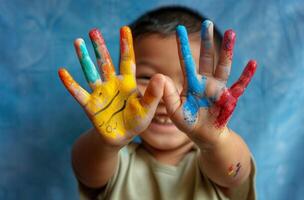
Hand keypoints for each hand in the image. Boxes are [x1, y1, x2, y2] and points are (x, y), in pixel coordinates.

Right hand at [58, 27, 163, 146]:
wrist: (121, 137)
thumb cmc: (136, 121)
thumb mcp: (148, 109)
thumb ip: (153, 94)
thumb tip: (160, 76)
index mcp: (127, 83)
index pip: (127, 60)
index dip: (126, 45)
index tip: (124, 28)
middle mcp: (112, 84)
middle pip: (105, 62)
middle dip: (100, 47)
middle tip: (93, 30)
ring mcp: (100, 93)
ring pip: (91, 72)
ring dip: (84, 59)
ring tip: (78, 42)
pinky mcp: (90, 105)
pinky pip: (78, 93)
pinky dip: (70, 83)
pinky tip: (62, 71)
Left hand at [163, 20, 256, 143]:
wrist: (204, 136)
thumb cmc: (188, 123)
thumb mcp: (174, 112)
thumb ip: (169, 96)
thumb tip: (162, 77)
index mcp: (191, 84)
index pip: (186, 61)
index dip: (183, 46)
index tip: (179, 29)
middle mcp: (206, 82)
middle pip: (207, 58)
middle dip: (206, 41)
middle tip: (207, 22)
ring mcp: (219, 89)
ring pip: (223, 66)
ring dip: (227, 50)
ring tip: (231, 32)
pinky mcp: (230, 99)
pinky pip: (239, 85)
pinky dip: (246, 75)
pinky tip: (252, 63)